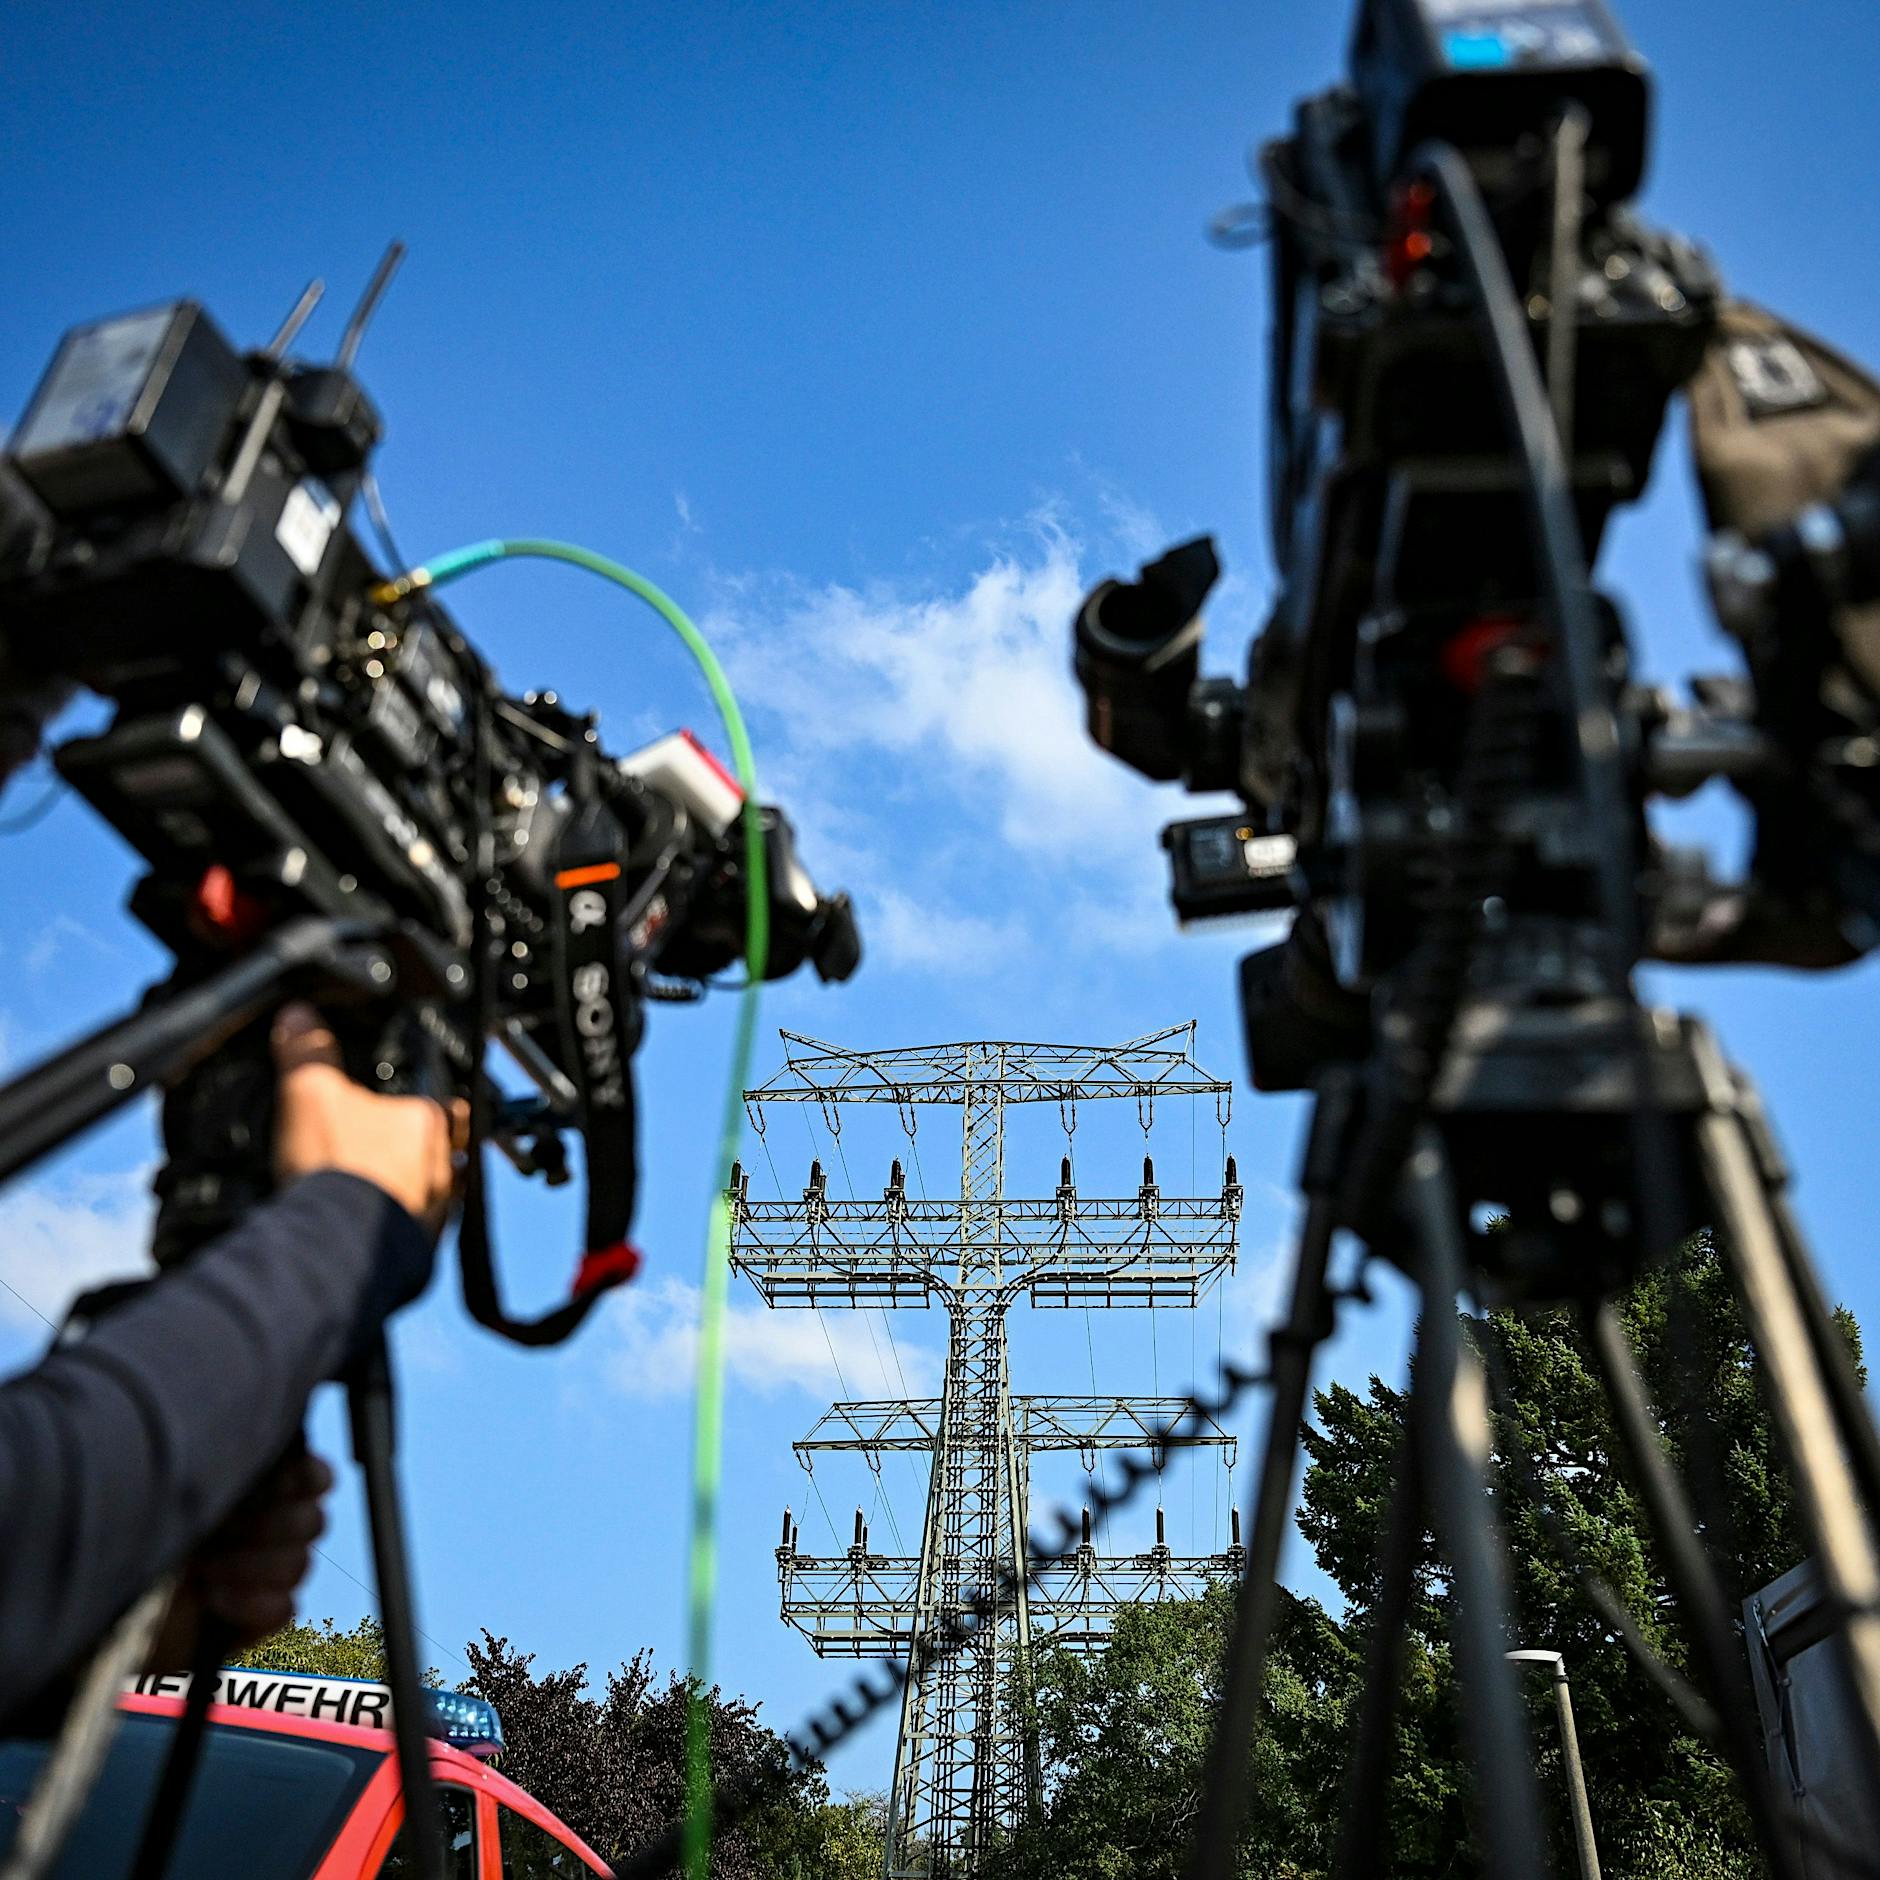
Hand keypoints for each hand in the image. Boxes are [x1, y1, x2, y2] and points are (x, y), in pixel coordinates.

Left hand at [149, 1450, 334, 1666]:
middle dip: (269, 1529)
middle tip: (221, 1535)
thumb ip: (229, 1479)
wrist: (108, 1615)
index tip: (268, 1488)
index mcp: (258, 1491)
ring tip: (207, 1572)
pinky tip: (215, 1601)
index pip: (314, 1477)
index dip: (303, 1481)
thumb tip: (263, 1465)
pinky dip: (251, 1604)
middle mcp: (269, 1530)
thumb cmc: (134, 1544)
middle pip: (313, 1521)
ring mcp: (269, 1575)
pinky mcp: (262, 1619)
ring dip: (254, 1567)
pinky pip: (285, 1607)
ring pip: (300, 1564)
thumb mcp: (178, 1500)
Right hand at [271, 1002, 465, 1236]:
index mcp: (426, 1122)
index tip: (423, 1106)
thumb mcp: (309, 1091)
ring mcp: (432, 1213)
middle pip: (442, 1151)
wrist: (338, 1244)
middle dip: (419, 1151)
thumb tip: (297, 1016)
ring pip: (433, 1194)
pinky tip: (371, 1226)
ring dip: (413, 1190)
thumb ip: (306, 1051)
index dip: (433, 1104)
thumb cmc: (337, 1167)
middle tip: (388, 1150)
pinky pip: (413, 1232)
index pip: (445, 1105)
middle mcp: (441, 1168)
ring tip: (381, 1188)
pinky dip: (396, 1226)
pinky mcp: (414, 1251)